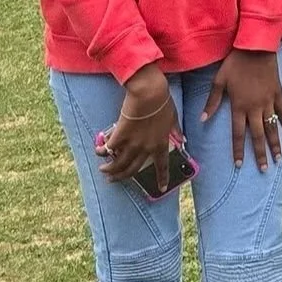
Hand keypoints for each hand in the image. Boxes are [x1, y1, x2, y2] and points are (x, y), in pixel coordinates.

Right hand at [101, 64, 175, 187]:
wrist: (149, 93)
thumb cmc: (163, 103)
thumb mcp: (173, 118)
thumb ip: (175, 131)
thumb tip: (183, 139)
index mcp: (161, 144)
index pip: (162, 166)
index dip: (162, 178)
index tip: (162, 188)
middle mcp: (146, 148)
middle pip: (133, 169)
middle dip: (122, 177)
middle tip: (113, 180)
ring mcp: (132, 143)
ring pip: (119, 163)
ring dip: (110, 169)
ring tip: (103, 170)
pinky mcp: (120, 135)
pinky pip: (109, 149)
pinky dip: (102, 151)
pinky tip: (98, 151)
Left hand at [203, 48, 281, 170]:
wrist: (255, 48)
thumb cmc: (234, 64)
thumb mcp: (219, 81)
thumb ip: (212, 102)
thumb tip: (202, 119)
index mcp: (239, 106)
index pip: (238, 134)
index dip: (239, 150)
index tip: (239, 165)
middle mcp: (255, 108)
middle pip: (258, 135)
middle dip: (261, 154)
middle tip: (264, 169)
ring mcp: (268, 101)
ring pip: (272, 127)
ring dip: (275, 144)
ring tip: (278, 158)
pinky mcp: (277, 93)